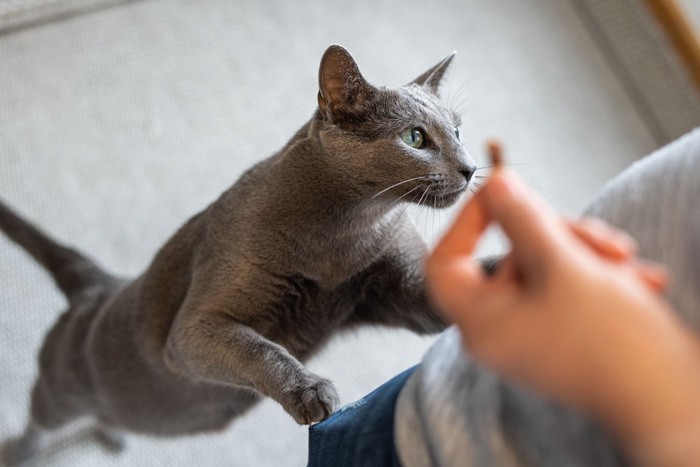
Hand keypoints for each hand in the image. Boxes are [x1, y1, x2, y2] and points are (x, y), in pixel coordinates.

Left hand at [425, 165, 699, 459]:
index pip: (445, 261)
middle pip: (506, 255)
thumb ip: (523, 219)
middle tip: (596, 238)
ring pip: (545, 266)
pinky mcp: (562, 331)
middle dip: (556, 235)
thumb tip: (495, 184)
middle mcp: (498, 329)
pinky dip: (600, 275)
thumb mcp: (564, 266)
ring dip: (586, 252)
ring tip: (626, 261)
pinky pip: (569, 287)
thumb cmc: (611, 343)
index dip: (467, 221)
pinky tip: (641, 280)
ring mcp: (530, 331)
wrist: (669, 402)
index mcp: (479, 322)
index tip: (503, 194)